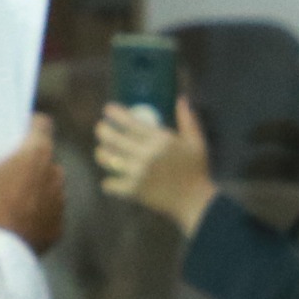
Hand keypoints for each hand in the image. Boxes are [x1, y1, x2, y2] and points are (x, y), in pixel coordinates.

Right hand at [0, 112, 66, 251]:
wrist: (4, 249)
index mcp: (36, 154)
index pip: (43, 125)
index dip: (33, 124)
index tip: (23, 126)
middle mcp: (55, 172)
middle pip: (46, 157)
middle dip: (32, 160)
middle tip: (11, 166)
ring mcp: (61, 199)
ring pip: (51, 185)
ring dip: (37, 186)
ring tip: (13, 195)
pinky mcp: (61, 223)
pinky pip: (50, 211)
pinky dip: (39, 211)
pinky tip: (20, 218)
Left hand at [95, 97, 218, 235]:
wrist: (195, 201)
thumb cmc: (196, 169)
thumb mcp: (196, 142)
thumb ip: (188, 119)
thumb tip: (181, 98)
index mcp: (159, 140)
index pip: (129, 122)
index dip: (114, 113)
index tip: (108, 109)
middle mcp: (145, 155)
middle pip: (111, 138)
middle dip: (102, 130)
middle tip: (102, 128)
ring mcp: (136, 173)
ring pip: (106, 159)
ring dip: (102, 153)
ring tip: (104, 151)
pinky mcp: (133, 190)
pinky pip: (109, 184)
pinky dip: (109, 182)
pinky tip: (112, 180)